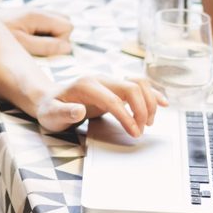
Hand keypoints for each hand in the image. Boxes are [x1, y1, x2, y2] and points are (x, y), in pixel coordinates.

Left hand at [2, 9, 72, 55]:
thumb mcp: (21, 45)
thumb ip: (45, 46)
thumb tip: (67, 48)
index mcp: (36, 16)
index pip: (67, 27)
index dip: (61, 42)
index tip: (46, 52)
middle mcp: (37, 12)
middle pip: (65, 23)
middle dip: (58, 39)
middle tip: (40, 50)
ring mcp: (32, 14)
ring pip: (56, 24)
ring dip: (51, 38)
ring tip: (33, 48)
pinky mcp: (25, 19)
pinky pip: (45, 26)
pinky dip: (42, 35)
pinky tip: (27, 44)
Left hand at [30, 76, 167, 137]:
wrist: (49, 99)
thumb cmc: (50, 109)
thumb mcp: (51, 115)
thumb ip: (64, 113)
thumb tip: (79, 110)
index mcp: (86, 85)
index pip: (114, 99)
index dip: (127, 116)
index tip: (134, 133)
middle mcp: (100, 78)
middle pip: (131, 87)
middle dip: (142, 110)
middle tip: (141, 131)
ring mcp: (109, 80)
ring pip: (138, 83)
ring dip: (149, 102)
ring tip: (149, 123)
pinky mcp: (115, 86)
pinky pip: (138, 85)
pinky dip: (152, 93)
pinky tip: (163, 103)